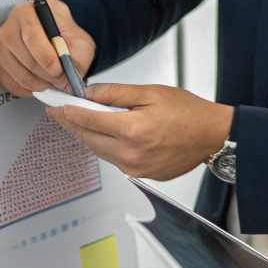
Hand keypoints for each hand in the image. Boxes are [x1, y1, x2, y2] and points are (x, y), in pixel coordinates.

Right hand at [0, 0, 95, 97]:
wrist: (58, 43)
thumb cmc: (68, 38)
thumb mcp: (80, 40)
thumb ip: (77, 54)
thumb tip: (71, 75)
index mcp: (29, 11)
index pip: (31, 34)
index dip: (45, 55)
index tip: (58, 70)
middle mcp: (9, 26)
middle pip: (22, 54)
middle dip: (44, 73)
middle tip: (61, 82)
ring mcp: (1, 46)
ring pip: (16, 70)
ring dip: (37, 83)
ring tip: (54, 84)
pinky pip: (10, 82)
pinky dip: (28, 89)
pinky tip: (43, 85)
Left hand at [46, 83, 233, 180]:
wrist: (211, 136)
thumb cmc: (188, 112)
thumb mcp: (151, 92)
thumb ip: (116, 93)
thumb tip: (89, 93)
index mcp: (133, 130)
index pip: (88, 119)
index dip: (68, 110)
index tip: (56, 104)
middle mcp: (130, 154)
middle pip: (88, 138)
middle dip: (71, 123)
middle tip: (57, 111)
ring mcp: (135, 168)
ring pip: (98, 151)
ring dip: (86, 135)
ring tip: (76, 120)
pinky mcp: (140, 175)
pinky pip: (113, 159)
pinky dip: (104, 145)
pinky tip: (102, 134)